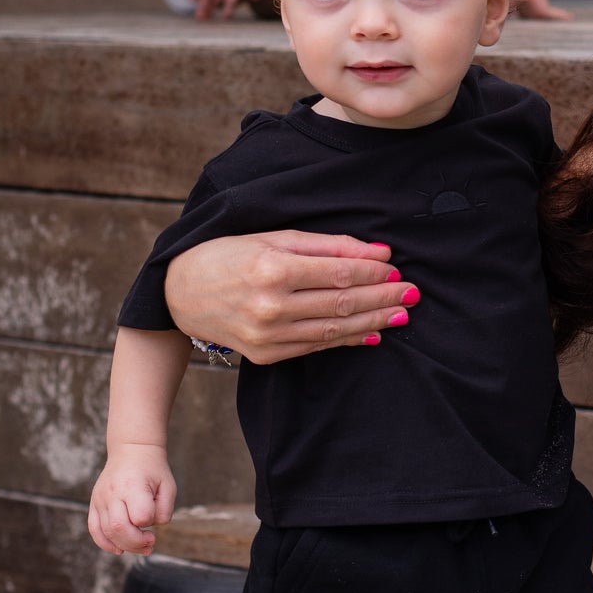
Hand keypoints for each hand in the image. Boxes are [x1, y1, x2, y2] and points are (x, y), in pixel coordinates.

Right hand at [89, 445, 176, 555]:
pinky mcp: (94, 503)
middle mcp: (112, 492)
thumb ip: (164, 511)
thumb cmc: (153, 470)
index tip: (155, 518)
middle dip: (137, 542)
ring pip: (107, 532)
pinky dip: (105, 543)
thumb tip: (150, 528)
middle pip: (119, 528)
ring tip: (142, 545)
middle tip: (151, 542)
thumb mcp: (168, 486)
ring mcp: (100, 498)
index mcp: (133, 486)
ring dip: (125, 546)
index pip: (140, 516)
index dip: (149, 522)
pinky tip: (119, 549)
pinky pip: (94, 529)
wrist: (131, 450)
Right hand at [164, 231, 413, 365]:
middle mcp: (270, 305)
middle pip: (341, 303)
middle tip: (412, 293)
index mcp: (271, 268)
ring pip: (333, 330)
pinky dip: (347, 341)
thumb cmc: (230, 254)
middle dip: (382, 298)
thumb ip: (326, 245)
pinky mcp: (266, 355)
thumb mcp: (274, 236)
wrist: (180, 292)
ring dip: (373, 322)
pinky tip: (371, 334)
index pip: (337, 273)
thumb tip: (378, 251)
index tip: (396, 269)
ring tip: (401, 314)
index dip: (372, 272)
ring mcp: (267, 335)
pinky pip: (316, 347)